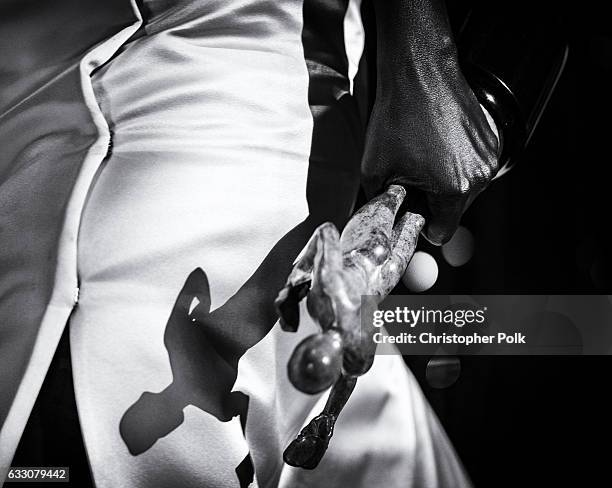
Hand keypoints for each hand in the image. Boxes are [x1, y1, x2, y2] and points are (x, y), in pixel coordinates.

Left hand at [362, 70, 498, 244]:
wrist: (419, 72)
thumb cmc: (396, 118)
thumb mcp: (374, 170)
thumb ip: (381, 203)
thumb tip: (383, 218)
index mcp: (454, 189)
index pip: (442, 232)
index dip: (422, 225)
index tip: (411, 213)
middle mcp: (478, 175)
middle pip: (453, 209)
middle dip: (432, 200)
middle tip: (411, 177)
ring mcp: (488, 155)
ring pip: (464, 187)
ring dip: (445, 181)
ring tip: (423, 155)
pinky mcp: (491, 138)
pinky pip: (472, 164)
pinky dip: (455, 161)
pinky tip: (437, 142)